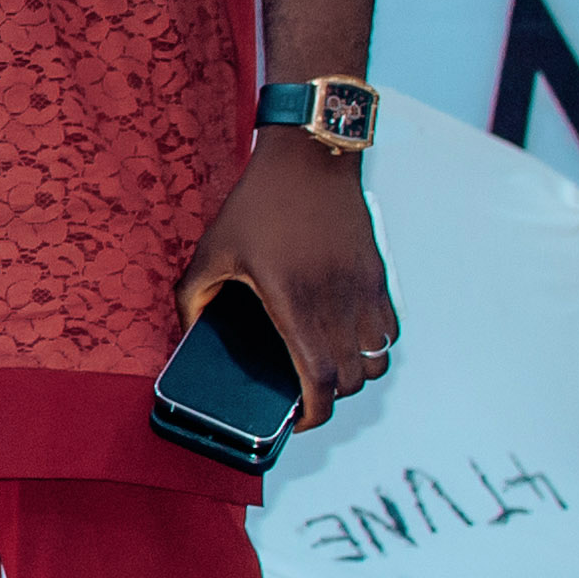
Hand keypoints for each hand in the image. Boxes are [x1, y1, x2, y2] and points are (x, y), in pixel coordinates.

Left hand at [180, 137, 396, 428]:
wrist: (311, 157)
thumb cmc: (260, 203)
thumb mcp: (212, 250)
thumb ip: (193, 297)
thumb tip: (189, 335)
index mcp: (296, 305)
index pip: (323, 381)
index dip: (315, 414)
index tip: (298, 420)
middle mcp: (339, 304)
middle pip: (353, 380)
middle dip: (330, 398)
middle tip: (303, 394)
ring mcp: (364, 290)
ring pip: (378, 360)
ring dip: (355, 375)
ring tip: (326, 368)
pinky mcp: (378, 276)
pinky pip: (389, 330)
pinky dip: (374, 347)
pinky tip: (346, 338)